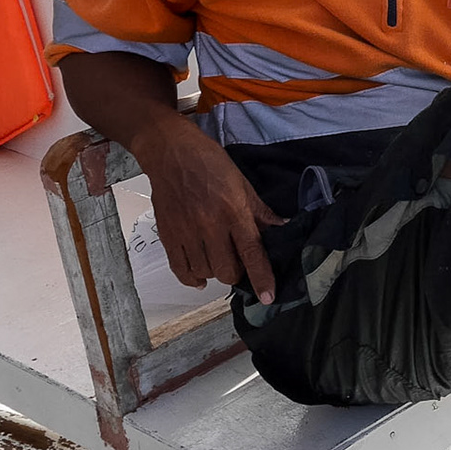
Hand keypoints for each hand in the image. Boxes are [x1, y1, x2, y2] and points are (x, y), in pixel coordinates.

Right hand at [133, 119, 283, 302]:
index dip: (262, 278)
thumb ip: (260, 212)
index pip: (252, 253)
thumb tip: (282, 228)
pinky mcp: (168, 235)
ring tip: (218, 258)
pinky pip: (180, 270)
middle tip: (238, 261)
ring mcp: (187, 232)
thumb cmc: (210, 163)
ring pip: (205, 272)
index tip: (268, 296)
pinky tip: (200, 276)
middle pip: (227, 270)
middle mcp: (210, 226)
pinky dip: (192, 278)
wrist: (171, 152)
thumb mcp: (243, 184)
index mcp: (234, 212)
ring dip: (215, 271)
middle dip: (237, 272)